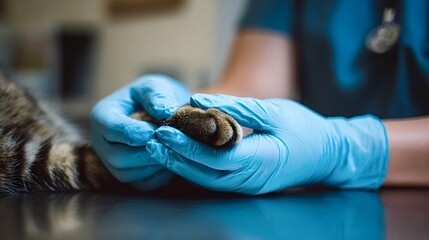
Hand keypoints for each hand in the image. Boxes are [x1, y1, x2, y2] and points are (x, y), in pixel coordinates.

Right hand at [90, 74, 190, 189]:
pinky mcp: (129, 175)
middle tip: (172, 143)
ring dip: (155, 164)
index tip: (161, 129)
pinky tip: (174, 161)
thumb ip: (157, 95)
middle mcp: (101, 142)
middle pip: (118, 157)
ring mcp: (112, 162)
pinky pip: (142, 184)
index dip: (137, 131)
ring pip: (128, 174)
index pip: (112, 129)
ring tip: (175, 151)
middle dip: (147, 151)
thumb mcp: (154, 86)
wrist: (160, 110)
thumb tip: (165, 111)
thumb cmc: (154, 96)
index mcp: (102, 115)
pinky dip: (160, 176)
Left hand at [146, 94, 388, 193]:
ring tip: (159, 148)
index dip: (186, 147)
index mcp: (260, 160)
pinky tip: (181, 156)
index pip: (214, 158)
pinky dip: (195, 168)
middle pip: (204, 173)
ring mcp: (248, 186)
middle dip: (175, 158)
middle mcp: (250, 179)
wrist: (328, 155)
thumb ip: (236, 107)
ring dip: (181, 165)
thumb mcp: (275, 111)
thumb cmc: (305, 130)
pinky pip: (216, 179)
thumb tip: (200, 101)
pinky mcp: (247, 184)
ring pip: (207, 180)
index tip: (163, 131)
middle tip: (151, 140)